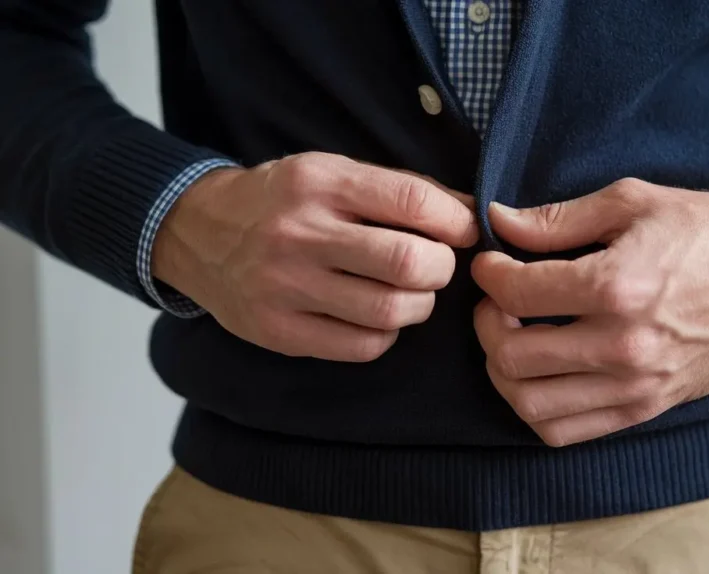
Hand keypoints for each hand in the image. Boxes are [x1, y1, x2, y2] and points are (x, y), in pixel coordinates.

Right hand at [153, 152, 477, 361]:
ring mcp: (284, 286)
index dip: (457, 222)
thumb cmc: (283, 201)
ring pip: (390, 311)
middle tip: (435, 266)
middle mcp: (300, 233)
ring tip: (409, 292)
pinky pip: (362, 346)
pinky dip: (386, 334)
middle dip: (442, 268)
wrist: (197, 232)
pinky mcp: (278, 330)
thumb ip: (400, 191)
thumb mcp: (333, 173)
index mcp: (320, 183)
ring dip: (418, 305)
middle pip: (408, 262)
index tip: (465, 231)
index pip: (413, 202)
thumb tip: (472, 215)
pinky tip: (375, 316)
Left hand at [471, 178, 708, 445]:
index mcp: (618, 287)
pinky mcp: (646, 409)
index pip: (516, 294)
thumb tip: (499, 222)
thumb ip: (558, 218)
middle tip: (497, 302)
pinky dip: (537, 409)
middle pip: (512, 357)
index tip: (492, 262)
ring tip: (514, 339)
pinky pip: (567, 432)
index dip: (489, 274)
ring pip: (531, 404)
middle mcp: (623, 346)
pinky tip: (541, 375)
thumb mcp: (633, 202)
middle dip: (486, 325)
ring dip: (504, 373)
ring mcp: (636, 386)